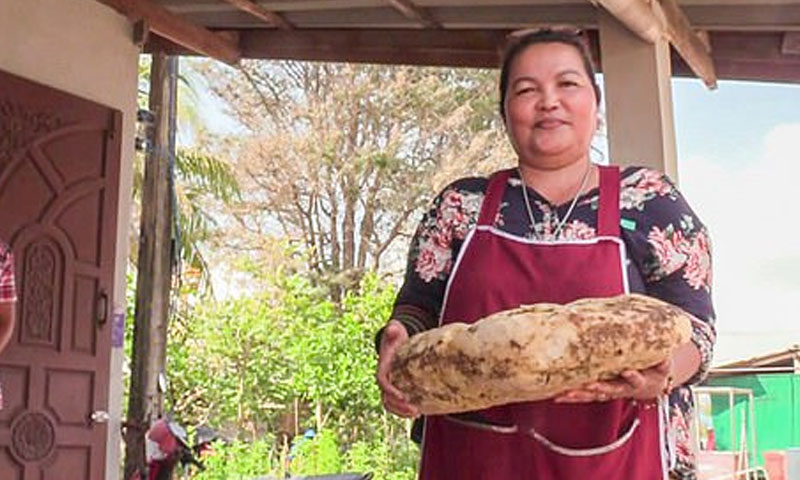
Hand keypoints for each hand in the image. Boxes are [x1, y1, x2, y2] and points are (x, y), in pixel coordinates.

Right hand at [376, 320, 418, 417]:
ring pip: (391, 405)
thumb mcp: (394, 330)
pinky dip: (405, 411)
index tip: (403, 396)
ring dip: (402, 412)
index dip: (391, 391)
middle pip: (387, 398)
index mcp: (383, 368)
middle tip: (415, 410)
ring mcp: (389, 386)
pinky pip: (397, 405)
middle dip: (400, 406)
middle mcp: (384, 380)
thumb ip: (393, 330)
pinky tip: (420, 411)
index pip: (383, 382)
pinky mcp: (397, 389)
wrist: (395, 342)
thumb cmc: (395, 336)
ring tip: (417, 413)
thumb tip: (393, 327)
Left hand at [554, 360, 672, 403]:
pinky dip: (571, 397)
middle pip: (610, 390)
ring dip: (578, 395)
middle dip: (599, 388)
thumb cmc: (656, 369)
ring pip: (593, 396)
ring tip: (563, 394)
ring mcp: (609, 392)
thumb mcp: (663, 364)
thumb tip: (664, 351)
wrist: (652, 387)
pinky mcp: (599, 393)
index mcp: (639, 381)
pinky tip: (555, 396)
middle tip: (589, 385)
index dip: (633, 376)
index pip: (636, 379)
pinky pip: (584, 397)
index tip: (628, 371)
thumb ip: (662, 359)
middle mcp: (623, 389)